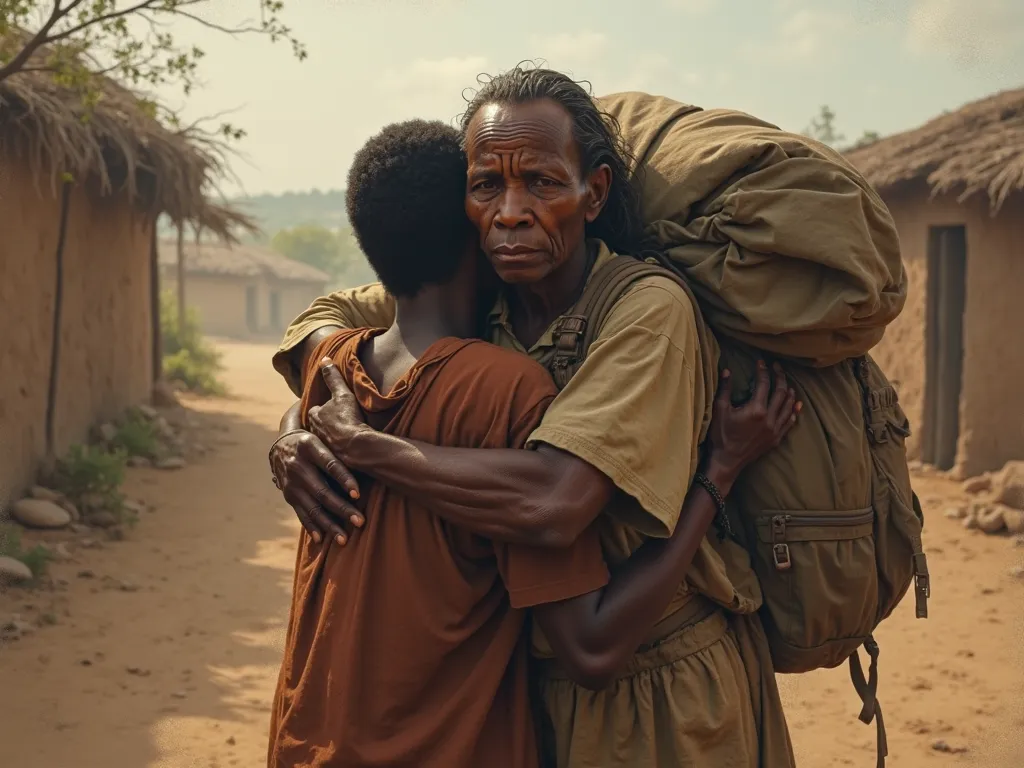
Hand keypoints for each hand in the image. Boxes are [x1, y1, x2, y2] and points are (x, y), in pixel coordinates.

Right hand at [270, 428, 363, 546]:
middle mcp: (298, 466)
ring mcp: (291, 483)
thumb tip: (370, 459)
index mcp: (310, 447)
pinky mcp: (289, 496)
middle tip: (360, 522)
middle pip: (323, 491)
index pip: (330, 465)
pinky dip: (312, 527)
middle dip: (342, 509)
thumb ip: (340, 449)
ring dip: (329, 524)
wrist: (282, 444)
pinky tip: (321, 539)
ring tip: (344, 539)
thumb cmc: (315, 441)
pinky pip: (301, 513)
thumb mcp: (324, 437)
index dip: (344, 479)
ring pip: (313, 507)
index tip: (357, 494)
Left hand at [307, 357, 367, 462]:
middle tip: (337, 424)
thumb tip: (325, 359)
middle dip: (325, 425)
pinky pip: (332, 450)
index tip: (333, 410)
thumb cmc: (348, 418)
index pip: (317, 410)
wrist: (355, 447)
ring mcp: (321, 445)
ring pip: (324, 438)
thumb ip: (333, 378)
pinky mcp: (329, 457)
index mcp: (314, 415)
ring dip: (331, 437)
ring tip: (343, 437)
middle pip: (319, 425)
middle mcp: (313, 431)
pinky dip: (337, 449)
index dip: (325, 409)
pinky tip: (346, 449)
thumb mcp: (342, 394)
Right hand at [705, 360, 800, 490]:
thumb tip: (727, 370)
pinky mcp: (776, 439)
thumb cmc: (721, 435)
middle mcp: (770, 418)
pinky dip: (793, 412)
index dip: (763, 370)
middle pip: (781, 392)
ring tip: (787, 383)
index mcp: (756, 409)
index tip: (761, 362)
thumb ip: (725, 389)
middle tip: (777, 367)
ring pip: (788, 406)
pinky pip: (789, 422)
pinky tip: (795, 405)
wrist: (727, 461)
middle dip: (780, 377)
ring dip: (789, 392)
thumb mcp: (719, 410)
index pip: (763, 384)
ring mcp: (775, 429)